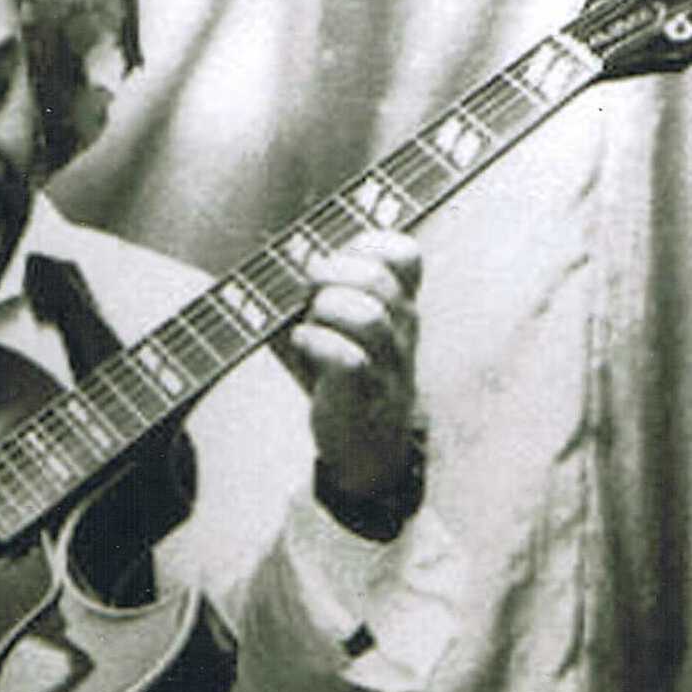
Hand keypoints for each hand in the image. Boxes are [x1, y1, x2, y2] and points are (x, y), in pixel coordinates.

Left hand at [273, 230, 421, 499]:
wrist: (366, 447)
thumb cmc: (344, 375)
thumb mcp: (342, 326)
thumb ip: (324, 289)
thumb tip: (286, 257)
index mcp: (397, 305)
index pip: (405, 255)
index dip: (369, 244)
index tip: (341, 256)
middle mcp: (401, 330)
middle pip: (377, 280)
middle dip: (333, 273)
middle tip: (310, 288)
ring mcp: (388, 364)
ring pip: (367, 317)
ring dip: (326, 311)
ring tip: (308, 321)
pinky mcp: (365, 395)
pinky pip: (350, 360)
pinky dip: (318, 344)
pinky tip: (302, 342)